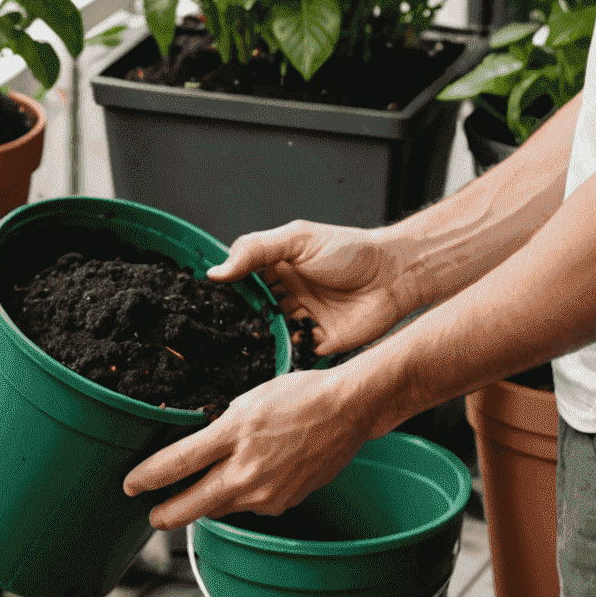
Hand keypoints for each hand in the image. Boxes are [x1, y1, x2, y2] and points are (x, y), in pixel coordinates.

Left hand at [123, 368, 375, 530]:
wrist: (348, 410)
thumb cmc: (298, 396)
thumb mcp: (247, 401)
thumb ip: (218, 429)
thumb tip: (194, 452)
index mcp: (234, 433)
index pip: (177, 463)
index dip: (147, 477)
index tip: (130, 485)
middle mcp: (247, 469)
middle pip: (190, 504)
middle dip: (165, 513)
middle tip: (152, 514)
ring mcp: (265, 491)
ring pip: (219, 508)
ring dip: (204, 504)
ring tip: (197, 494)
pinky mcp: (281, 504)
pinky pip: (248, 507)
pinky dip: (240, 498)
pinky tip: (248, 480)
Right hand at [207, 220, 417, 358]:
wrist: (394, 276)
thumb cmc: (351, 250)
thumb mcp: (297, 239)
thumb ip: (255, 251)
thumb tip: (217, 271)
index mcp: (278, 269)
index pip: (242, 281)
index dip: (224, 290)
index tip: (201, 300)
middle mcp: (288, 295)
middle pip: (253, 311)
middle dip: (236, 321)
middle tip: (213, 331)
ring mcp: (303, 320)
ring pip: (270, 335)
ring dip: (257, 341)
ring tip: (236, 347)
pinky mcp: (320, 343)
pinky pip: (295, 354)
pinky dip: (284, 356)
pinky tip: (270, 357)